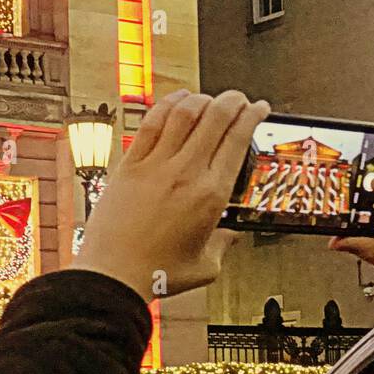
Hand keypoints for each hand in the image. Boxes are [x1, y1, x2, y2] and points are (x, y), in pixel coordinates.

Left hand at [71, 90, 270, 300]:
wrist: (114, 274)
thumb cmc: (156, 273)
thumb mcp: (205, 265)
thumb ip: (223, 246)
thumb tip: (231, 237)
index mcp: (211, 195)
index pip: (238, 140)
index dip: (252, 116)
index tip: (258, 108)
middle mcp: (186, 173)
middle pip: (216, 117)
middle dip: (233, 101)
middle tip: (239, 99)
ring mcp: (156, 164)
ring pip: (185, 113)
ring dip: (203, 99)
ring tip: (211, 98)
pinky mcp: (131, 164)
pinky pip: (153, 122)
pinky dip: (169, 104)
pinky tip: (178, 99)